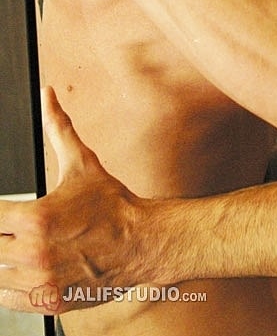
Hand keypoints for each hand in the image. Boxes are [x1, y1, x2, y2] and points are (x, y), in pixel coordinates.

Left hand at [0, 88, 143, 314]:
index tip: (3, 211)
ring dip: (4, 260)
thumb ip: (58, 129)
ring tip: (22, 245)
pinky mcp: (48, 302)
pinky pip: (7, 299)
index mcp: (35, 218)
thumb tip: (49, 95)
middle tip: (13, 226)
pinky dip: (9, 286)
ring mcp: (40, 282)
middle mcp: (33, 253)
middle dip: (0, 234)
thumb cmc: (112, 204)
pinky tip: (25, 269)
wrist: (142, 242)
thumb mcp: (82, 163)